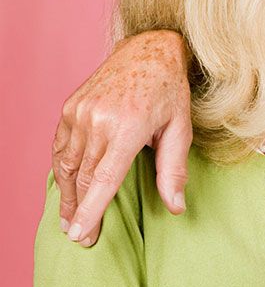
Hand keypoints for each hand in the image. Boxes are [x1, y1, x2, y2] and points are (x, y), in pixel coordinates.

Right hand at [52, 30, 192, 245]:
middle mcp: (98, 120)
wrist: (148, 50)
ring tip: (68, 219)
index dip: (92, 210)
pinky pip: (61, 146)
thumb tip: (175, 207)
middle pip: (84, 177)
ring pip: (67, 164)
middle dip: (80, 210)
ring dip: (66, 194)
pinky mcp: (70, 108)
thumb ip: (174, 170)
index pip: (105, 179)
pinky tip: (67, 187)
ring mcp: (80, 112)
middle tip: (79, 236)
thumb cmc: (170, 92)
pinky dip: (62, 169)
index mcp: (128, 127)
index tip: (81, 235)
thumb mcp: (181, 129)